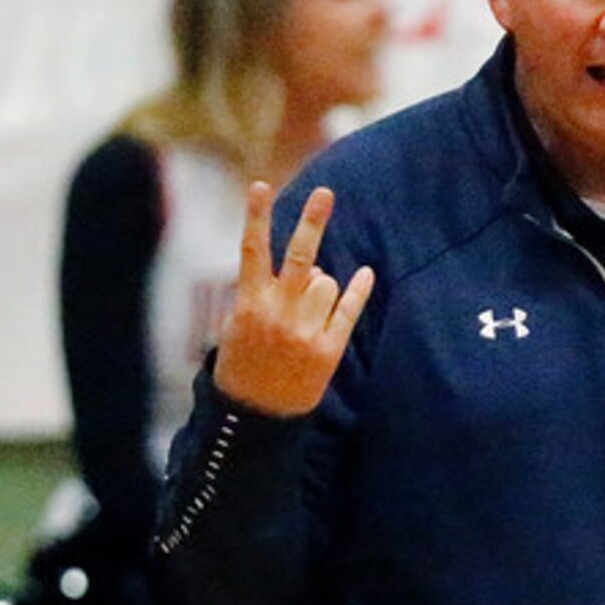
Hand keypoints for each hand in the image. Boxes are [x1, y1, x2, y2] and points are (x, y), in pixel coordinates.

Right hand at [220, 183, 374, 418]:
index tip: (259, 185)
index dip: (255, 216)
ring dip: (320, 287)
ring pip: (326, 282)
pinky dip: (357, 291)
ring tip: (304, 315)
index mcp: (249, 304)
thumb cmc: (244, 365)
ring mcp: (305, 331)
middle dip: (311, 222)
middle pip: (298, 256)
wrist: (255, 419)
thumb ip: (266, 292)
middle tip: (325, 192)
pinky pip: (349, 310)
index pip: (252, 250)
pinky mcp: (328, 350)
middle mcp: (278, 313)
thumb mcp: (238, 326)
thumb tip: (311, 266)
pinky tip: (366, 273)